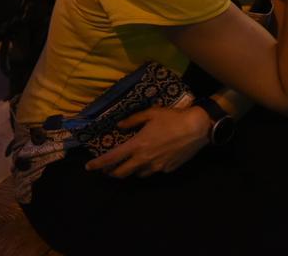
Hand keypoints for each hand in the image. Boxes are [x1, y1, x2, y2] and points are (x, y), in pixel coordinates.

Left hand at [85, 106, 210, 177]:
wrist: (198, 127)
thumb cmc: (173, 118)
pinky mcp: (168, 169)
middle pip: (121, 173)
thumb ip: (133, 120)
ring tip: (134, 163)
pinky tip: (156, 159)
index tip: (89, 167)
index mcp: (137, 145)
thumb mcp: (152, 113)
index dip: (98, 164)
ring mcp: (156, 167)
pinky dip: (150, 167)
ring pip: (138, 175)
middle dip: (112, 173)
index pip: (111, 158)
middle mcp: (144, 159)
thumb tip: (119, 127)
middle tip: (109, 169)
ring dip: (132, 170)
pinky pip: (154, 171)